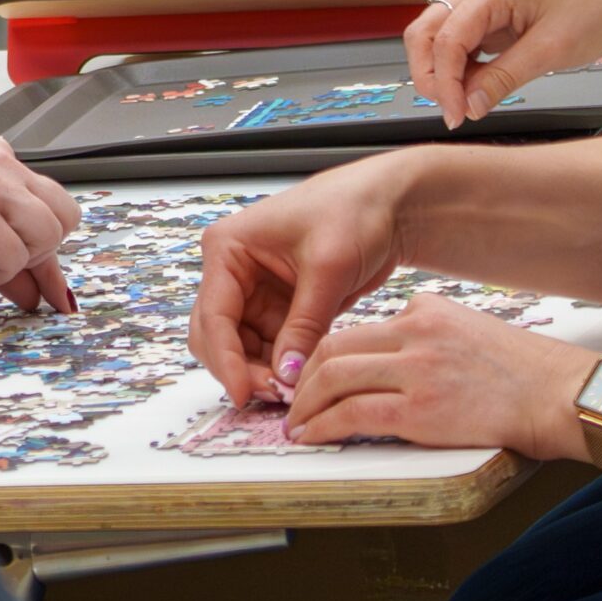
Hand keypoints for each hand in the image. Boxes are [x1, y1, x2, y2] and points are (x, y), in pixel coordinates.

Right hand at [189, 152, 415, 404]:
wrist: (388, 203)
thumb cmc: (353, 212)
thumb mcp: (328, 269)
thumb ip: (304, 325)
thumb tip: (286, 377)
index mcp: (228, 248)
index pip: (213, 314)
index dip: (226, 359)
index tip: (244, 393)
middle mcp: (232, 271)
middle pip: (216, 335)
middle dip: (240, 367)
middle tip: (275, 397)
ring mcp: (254, 291)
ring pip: (240, 347)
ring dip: (261, 371)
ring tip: (293, 392)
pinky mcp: (278, 307)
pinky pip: (268, 347)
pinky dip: (280, 366)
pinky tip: (301, 380)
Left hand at [284, 294, 591, 458]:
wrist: (564, 396)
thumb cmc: (526, 374)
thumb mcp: (468, 330)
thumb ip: (428, 335)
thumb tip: (391, 353)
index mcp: (424, 311)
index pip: (354, 331)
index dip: (320, 356)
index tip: (309, 376)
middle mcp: (414, 332)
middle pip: (332, 349)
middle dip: (301, 378)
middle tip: (290, 400)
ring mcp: (416, 370)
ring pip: (333, 378)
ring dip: (305, 404)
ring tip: (295, 422)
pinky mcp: (421, 409)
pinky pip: (353, 414)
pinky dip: (323, 425)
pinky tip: (313, 436)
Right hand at [406, 0, 601, 128]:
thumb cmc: (598, 10)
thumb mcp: (552, 51)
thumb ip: (504, 78)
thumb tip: (468, 106)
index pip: (445, 38)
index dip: (444, 81)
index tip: (456, 115)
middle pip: (426, 31)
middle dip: (429, 73)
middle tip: (450, 110)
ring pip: (438, 36)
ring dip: (442, 71)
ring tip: (463, 102)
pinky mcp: (493, 13)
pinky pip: (461, 40)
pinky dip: (460, 66)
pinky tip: (476, 86)